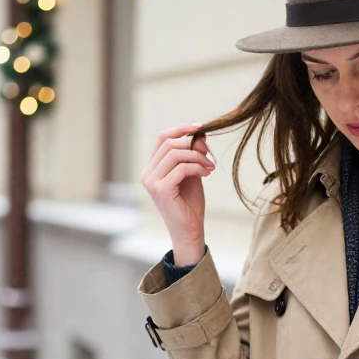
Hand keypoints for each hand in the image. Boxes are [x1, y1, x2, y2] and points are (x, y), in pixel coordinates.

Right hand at [140, 123, 215, 264]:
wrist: (190, 231)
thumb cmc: (190, 204)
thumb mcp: (192, 173)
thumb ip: (192, 155)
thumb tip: (199, 133)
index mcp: (152, 168)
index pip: (162, 138)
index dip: (181, 129)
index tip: (200, 127)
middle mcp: (147, 174)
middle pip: (169, 143)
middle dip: (192, 143)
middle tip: (209, 153)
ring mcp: (152, 182)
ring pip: (175, 154)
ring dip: (197, 156)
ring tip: (210, 166)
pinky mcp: (161, 190)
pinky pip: (181, 168)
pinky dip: (197, 167)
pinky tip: (207, 174)